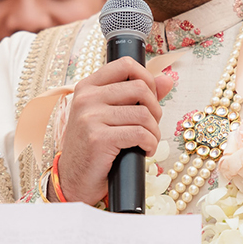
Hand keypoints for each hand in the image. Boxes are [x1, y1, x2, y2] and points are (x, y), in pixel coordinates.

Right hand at [58, 58, 174, 202]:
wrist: (74, 178)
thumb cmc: (95, 146)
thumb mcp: (111, 116)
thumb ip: (138, 96)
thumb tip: (168, 79)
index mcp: (87, 87)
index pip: (125, 65)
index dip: (146, 78)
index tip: (149, 98)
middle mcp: (86, 98)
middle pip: (140, 88)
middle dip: (155, 109)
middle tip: (150, 126)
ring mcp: (90, 118)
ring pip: (144, 114)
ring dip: (154, 132)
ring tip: (148, 142)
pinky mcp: (98, 138)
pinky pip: (140, 134)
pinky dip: (150, 144)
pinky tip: (144, 151)